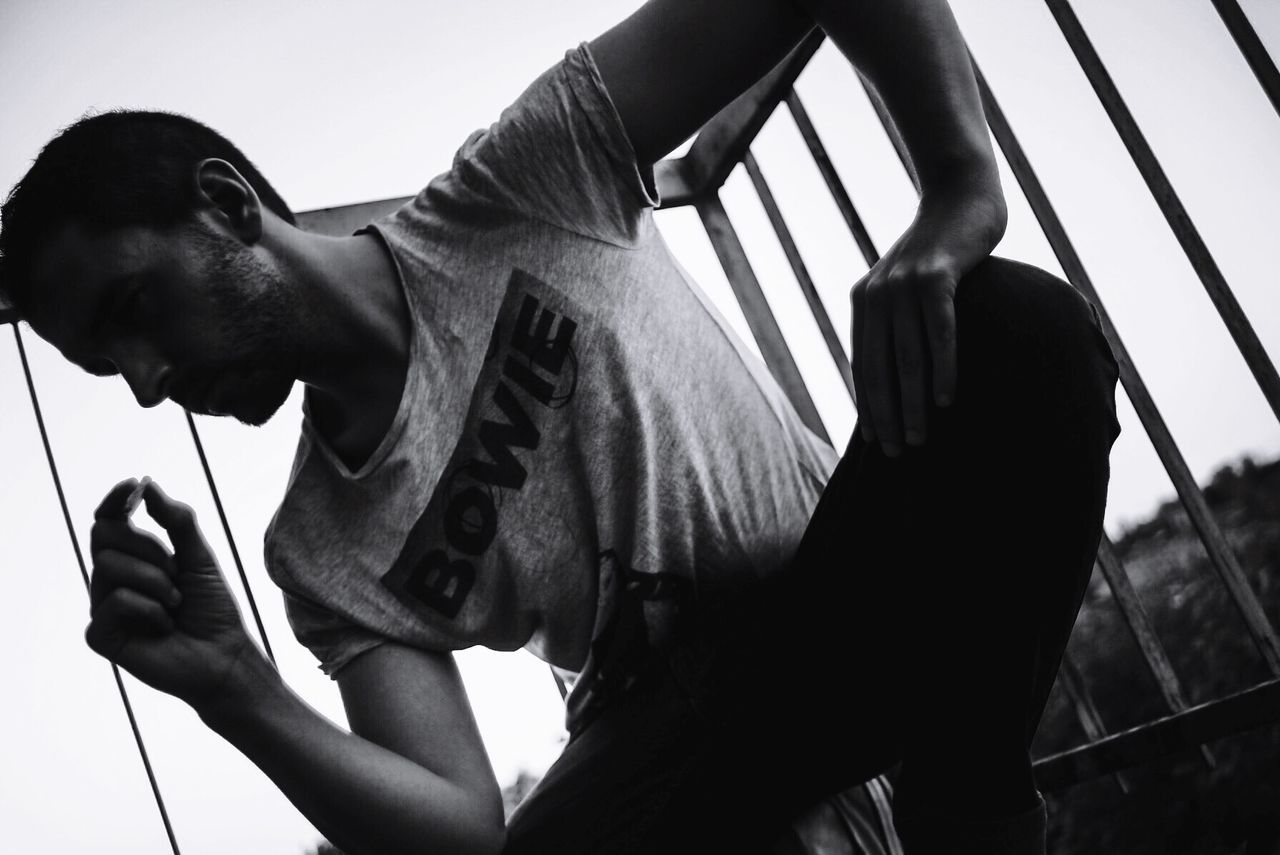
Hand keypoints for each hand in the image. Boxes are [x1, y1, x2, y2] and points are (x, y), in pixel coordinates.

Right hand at [86, 477, 261, 709]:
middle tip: (175, 570)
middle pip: (104, 536)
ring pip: (108, 566)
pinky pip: (113, 602)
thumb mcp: (199, 556)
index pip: (110, 520)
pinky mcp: (100, 635)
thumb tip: (148, 485)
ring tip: (176, 602)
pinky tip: (164, 625)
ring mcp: (103, 607)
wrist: (222, 654)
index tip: (133, 485)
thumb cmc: (212, 607)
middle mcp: (111, 579)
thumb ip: (177, 522)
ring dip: (155, 581)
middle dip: (147, 547)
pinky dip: (149, 609)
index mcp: (132, 557)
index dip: (116, 499)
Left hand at [850, 181, 1005, 456]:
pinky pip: (939, 331)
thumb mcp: (909, 285)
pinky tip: (948, 400)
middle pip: (879, 368)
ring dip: (914, 403)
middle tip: (898, 454)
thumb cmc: (941, 249)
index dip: (868, 406)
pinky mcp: (937, 275)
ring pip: (907, 357)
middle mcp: (877, 294)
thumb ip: (899, 321)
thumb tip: (901, 372)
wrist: (960, 192)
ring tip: (921, 438)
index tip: (876, 443)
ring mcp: (905, 284)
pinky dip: (942, 368)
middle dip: (888, 415)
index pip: (862, 365)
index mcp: (864, 302)